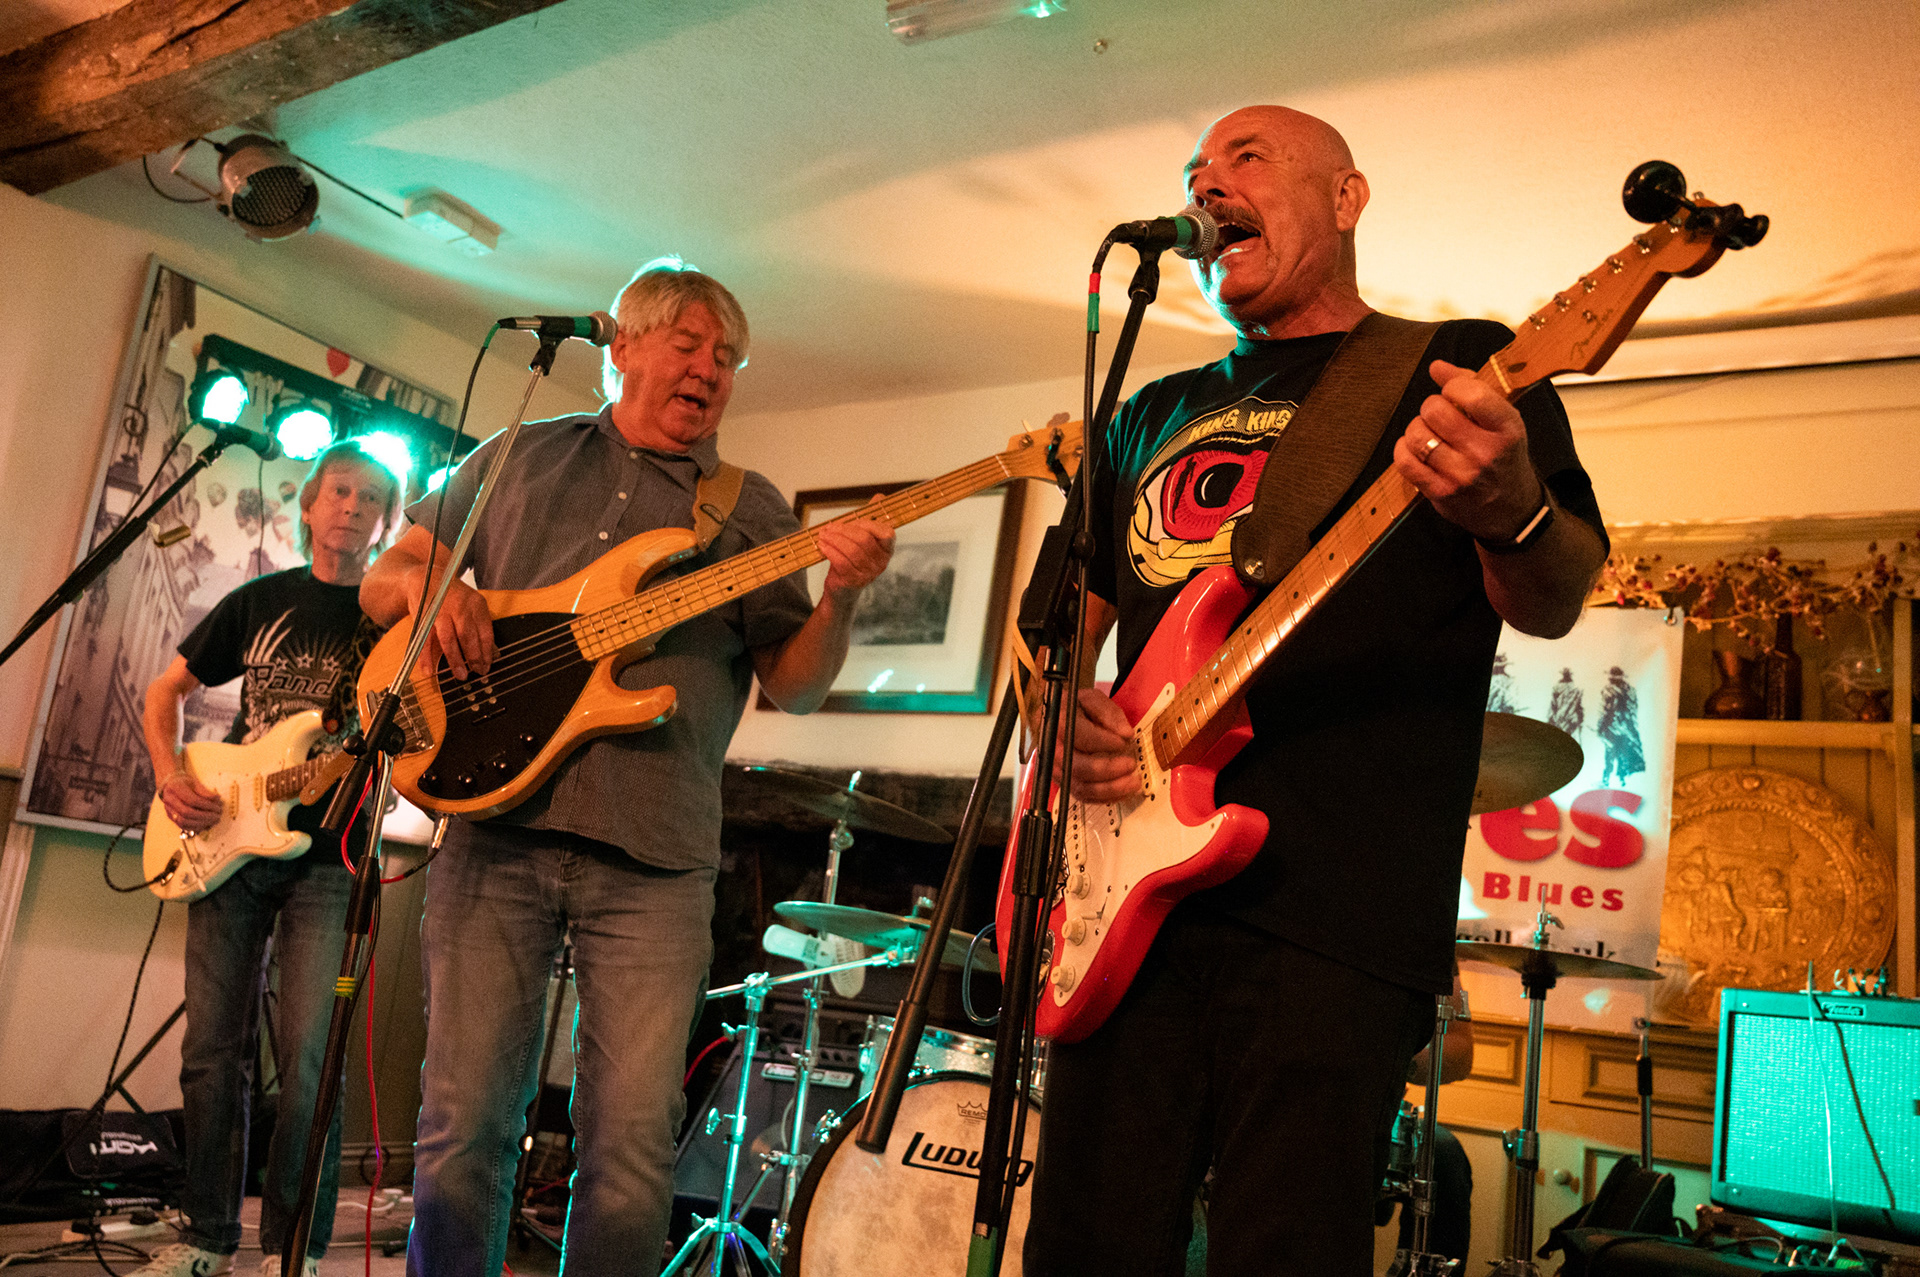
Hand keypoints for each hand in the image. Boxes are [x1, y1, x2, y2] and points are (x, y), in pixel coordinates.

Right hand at [159, 771, 222, 831]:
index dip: (207, 805)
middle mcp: (169, 799)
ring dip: (201, 823)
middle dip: (205, 816)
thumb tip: (216, 799)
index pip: (192, 800)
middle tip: (218, 816)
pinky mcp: (171, 817)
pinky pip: (183, 826)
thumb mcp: (196, 782)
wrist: (172, 786)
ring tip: (214, 821)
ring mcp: (168, 809)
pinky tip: (207, 824)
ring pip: (184, 822)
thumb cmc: (187, 783)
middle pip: (187, 812)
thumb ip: (205, 791)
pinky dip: (196, 827)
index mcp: (175, 787)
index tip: (218, 807)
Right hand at [416, 574, 494, 680]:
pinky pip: (425, 640)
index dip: (487, 652)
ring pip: (449, 639)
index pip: (485, 632)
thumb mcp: (472, 606)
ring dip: (455, 660)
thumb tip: (495, 654)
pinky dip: (426, 657)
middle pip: (468, 636)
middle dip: (473, 657)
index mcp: (476, 604)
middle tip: (476, 672)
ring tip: (460, 675)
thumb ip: (481, 628)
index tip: (487, 666)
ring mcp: (440, 611)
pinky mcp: (423, 616)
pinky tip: (430, 671)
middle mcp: (459, 606)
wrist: (426, 578)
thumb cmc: (453, 597)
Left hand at [816, 507, 894, 601]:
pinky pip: (841, 561)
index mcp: (887, 550)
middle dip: (844, 530)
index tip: (853, 520)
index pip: (886, 533)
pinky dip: (830, 551)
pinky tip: (822, 545)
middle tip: (829, 527)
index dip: (869, 524)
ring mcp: (868, 573)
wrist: (842, 590)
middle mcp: (881, 563)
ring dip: (834, 539)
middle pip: (864, 539)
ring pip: (851, 550)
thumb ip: (870, 519)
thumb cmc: (852, 560)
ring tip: (823, 534)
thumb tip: (880, 497)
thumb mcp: (862, 539)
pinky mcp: (854, 581)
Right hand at [1054, 687, 1139, 803]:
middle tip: (1130, 764)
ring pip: (1081, 787)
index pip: (1080, 736)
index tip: (1123, 741)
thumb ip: (1108, 712)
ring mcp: (1058, 768)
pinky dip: (1105, 797)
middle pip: (1079, 767)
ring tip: (1133, 782)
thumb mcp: (1090, 699)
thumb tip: (1125, 733)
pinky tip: (1122, 790)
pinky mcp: (1065, 781)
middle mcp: (1054, 749)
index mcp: (1060, 723)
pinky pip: (1084, 796)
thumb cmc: (1075, 708)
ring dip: (1110, 789)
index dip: (1104, 742)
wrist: (1056, 718)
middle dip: (1109, 769)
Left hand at [1394, 359, 1545, 542]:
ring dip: (1416, 429)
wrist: (1511, 510)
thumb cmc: (1504, 456)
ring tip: (1428, 433)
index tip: (1453, 393)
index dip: (1452, 387)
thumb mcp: (1503, 420)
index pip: (1472, 394)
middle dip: (1431, 407)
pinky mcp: (1440, 493)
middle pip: (1436, 412)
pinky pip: (1405, 462)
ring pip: (1417, 436)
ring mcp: (1461, 475)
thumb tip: (1436, 367)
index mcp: (1506, 428)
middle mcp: (1485, 452)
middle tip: (1438, 415)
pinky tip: (1415, 449)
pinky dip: (1403, 450)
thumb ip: (1473, 387)